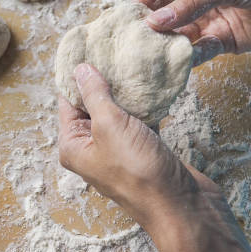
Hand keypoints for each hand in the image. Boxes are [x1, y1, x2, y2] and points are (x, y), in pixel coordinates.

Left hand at [58, 63, 250, 251]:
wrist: (182, 206)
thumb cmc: (139, 170)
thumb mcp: (110, 126)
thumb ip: (95, 94)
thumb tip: (80, 69)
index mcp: (74, 145)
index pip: (68, 100)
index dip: (75, 73)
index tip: (85, 45)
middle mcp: (92, 147)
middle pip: (92, 103)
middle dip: (102, 77)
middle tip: (112, 47)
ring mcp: (119, 149)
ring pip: (117, 110)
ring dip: (125, 89)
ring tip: (131, 58)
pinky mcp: (143, 149)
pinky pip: (138, 119)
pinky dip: (144, 103)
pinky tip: (152, 83)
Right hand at [137, 0, 250, 64]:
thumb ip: (191, 3)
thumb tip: (156, 21)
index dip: (142, 6)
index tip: (123, 21)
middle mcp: (197, 2)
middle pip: (167, 18)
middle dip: (152, 31)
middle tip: (132, 44)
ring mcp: (209, 23)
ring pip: (181, 37)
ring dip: (168, 46)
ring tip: (151, 57)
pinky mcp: (223, 43)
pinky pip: (201, 51)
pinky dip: (190, 57)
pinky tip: (179, 61)